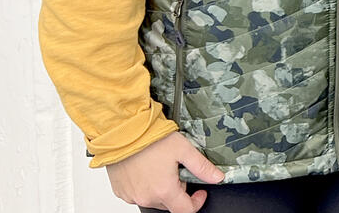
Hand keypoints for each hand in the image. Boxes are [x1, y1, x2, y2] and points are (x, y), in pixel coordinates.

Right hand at [106, 132, 223, 212]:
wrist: (124, 133)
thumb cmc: (151, 140)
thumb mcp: (184, 150)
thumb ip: (202, 167)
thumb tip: (217, 177)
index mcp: (164, 190)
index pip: (185, 211)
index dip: (196, 203)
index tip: (199, 192)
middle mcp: (146, 197)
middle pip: (169, 204)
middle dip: (178, 191)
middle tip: (177, 171)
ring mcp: (132, 196)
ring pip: (153, 199)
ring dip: (161, 189)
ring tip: (161, 168)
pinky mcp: (121, 192)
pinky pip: (138, 195)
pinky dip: (146, 187)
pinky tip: (147, 171)